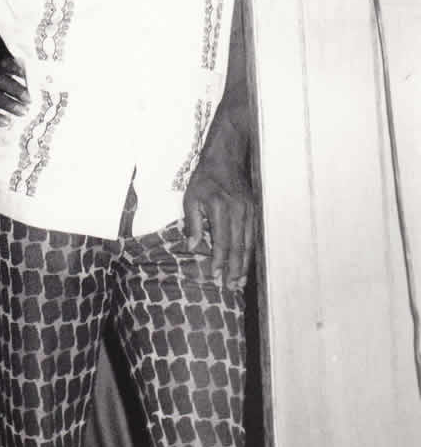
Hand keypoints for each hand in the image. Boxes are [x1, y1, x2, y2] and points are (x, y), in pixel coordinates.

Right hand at [0, 55, 29, 130]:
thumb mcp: (0, 87)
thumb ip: (16, 85)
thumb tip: (39, 87)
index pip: (3, 66)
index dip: (13, 67)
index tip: (24, 72)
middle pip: (0, 80)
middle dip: (16, 89)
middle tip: (30, 100)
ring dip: (10, 104)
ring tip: (24, 112)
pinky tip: (7, 122)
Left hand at [183, 159, 254, 290]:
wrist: (226, 159)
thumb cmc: (205, 179)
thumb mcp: (191, 197)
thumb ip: (193, 222)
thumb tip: (192, 246)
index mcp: (221, 208)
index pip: (222, 241)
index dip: (219, 261)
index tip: (215, 276)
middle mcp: (238, 212)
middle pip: (239, 247)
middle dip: (235, 270)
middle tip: (231, 287)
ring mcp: (249, 212)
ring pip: (249, 244)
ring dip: (245, 265)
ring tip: (240, 282)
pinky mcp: (254, 211)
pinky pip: (254, 236)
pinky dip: (250, 252)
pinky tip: (247, 264)